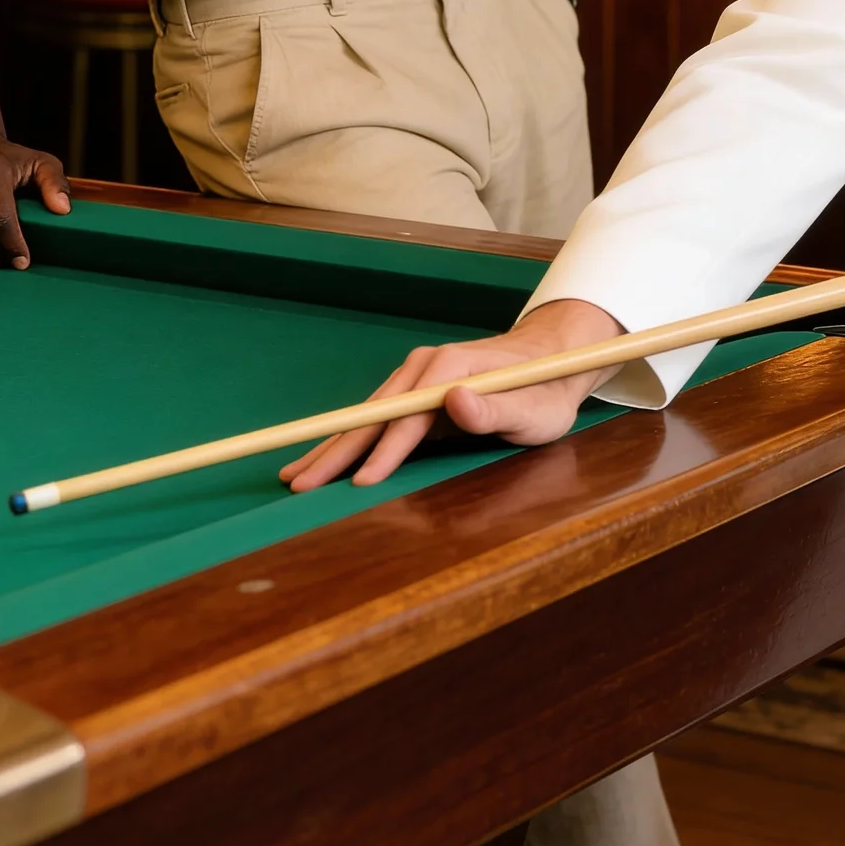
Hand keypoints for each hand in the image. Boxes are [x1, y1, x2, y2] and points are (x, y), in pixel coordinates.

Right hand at [282, 297, 626, 490]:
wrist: (549, 361)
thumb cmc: (545, 391)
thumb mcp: (533, 409)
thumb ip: (495, 409)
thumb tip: (454, 400)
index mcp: (448, 368)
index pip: (407, 418)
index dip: (384, 453)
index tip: (360, 483)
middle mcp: (423, 366)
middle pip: (372, 415)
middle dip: (335, 450)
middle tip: (298, 484)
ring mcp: (414, 377)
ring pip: (365, 416)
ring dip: (331, 446)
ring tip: (294, 475)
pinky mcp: (413, 391)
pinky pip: (375, 419)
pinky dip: (348, 440)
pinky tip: (324, 457)